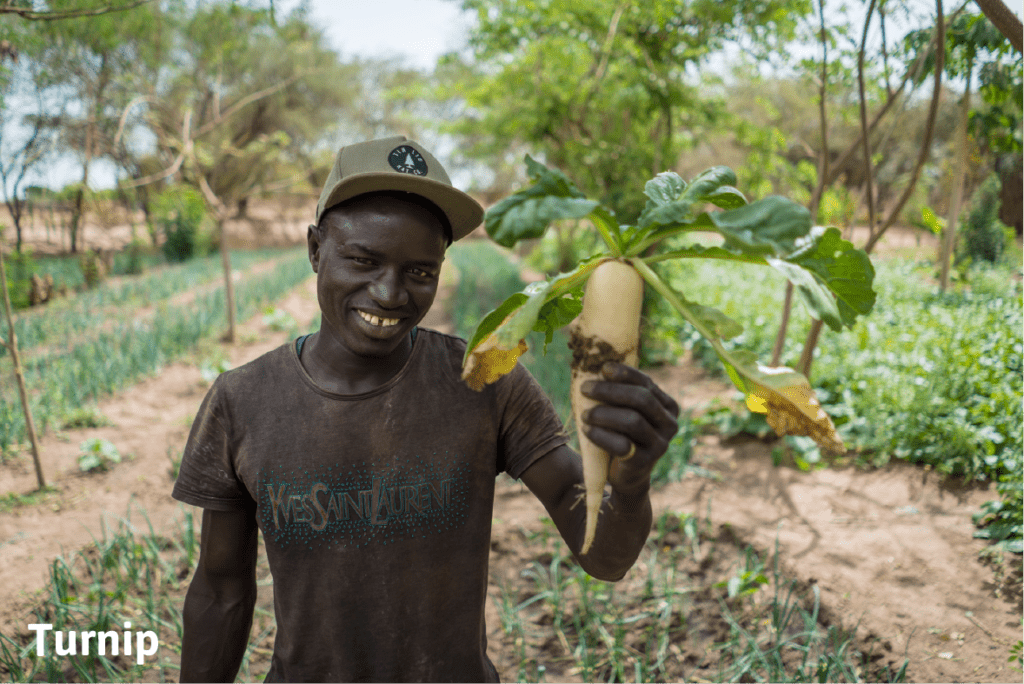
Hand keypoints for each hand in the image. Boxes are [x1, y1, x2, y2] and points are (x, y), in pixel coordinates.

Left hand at [580, 362, 679, 495]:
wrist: (627, 474)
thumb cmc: (623, 434)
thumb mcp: (626, 411)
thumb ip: (621, 392)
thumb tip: (596, 366)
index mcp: (668, 406)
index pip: (647, 384)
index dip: (625, 374)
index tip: (603, 368)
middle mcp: (669, 424)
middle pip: (641, 399)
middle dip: (610, 391)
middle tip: (585, 389)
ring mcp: (660, 445)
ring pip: (632, 421)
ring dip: (603, 414)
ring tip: (584, 414)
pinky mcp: (645, 462)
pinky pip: (622, 445)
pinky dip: (601, 436)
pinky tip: (587, 431)